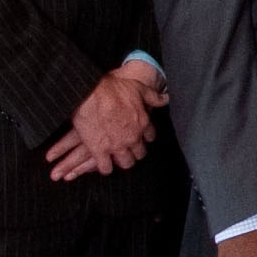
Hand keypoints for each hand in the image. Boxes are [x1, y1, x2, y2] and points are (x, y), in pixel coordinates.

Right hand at [46, 64, 160, 179]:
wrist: (90, 93)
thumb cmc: (114, 88)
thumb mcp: (139, 88)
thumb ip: (153, 97)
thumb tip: (166, 98)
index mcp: (143, 123)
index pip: (150, 138)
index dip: (144, 137)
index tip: (139, 136)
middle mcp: (132, 138)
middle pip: (139, 153)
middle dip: (135, 152)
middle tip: (127, 149)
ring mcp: (116, 146)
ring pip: (125, 163)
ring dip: (122, 161)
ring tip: (116, 157)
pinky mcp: (99, 151)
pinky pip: (106, 168)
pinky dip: (105, 167)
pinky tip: (103, 163)